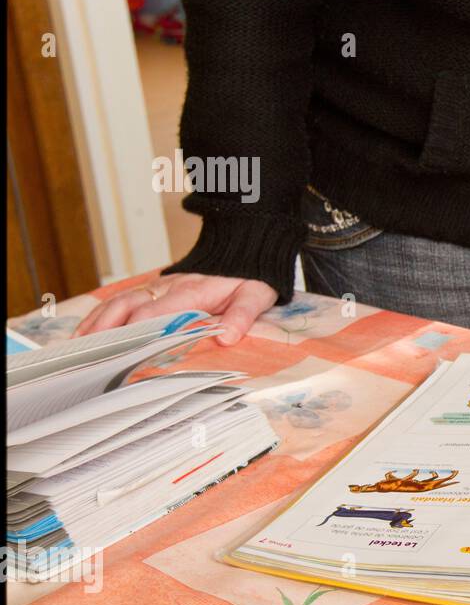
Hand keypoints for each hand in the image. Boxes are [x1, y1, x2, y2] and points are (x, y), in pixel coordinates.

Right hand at [72, 273, 277, 346]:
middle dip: (106, 329)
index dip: (139, 332)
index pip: (157, 313)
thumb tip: (229, 337)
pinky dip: (100, 315)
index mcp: (191, 292)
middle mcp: (167, 287)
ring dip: (96, 323)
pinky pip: (120, 299)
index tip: (124, 354)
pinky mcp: (152, 287)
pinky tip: (86, 332)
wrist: (242, 249)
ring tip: (78, 347)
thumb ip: (243, 315)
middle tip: (89, 355)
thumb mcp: (255, 295)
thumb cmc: (247, 277)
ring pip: (118, 302)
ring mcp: (156, 286)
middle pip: (127, 306)